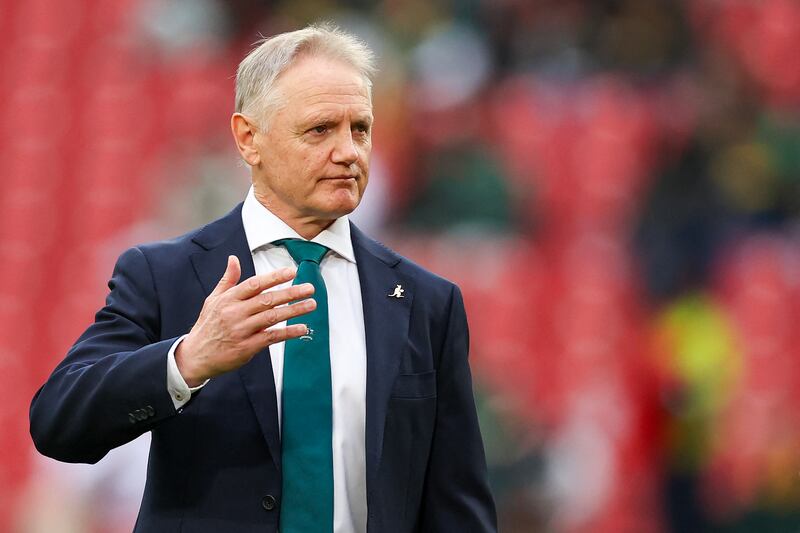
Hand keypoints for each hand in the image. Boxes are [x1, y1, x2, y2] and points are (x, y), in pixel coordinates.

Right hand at [175, 255, 314, 385]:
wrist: (195, 356)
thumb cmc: (207, 326)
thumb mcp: (213, 300)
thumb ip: (228, 280)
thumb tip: (233, 259)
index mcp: (228, 299)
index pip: (255, 284)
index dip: (274, 277)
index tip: (292, 271)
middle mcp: (235, 313)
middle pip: (267, 300)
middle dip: (291, 292)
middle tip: (309, 288)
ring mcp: (242, 330)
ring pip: (272, 317)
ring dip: (294, 311)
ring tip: (311, 304)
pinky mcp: (247, 347)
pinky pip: (271, 337)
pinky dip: (288, 333)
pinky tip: (302, 328)